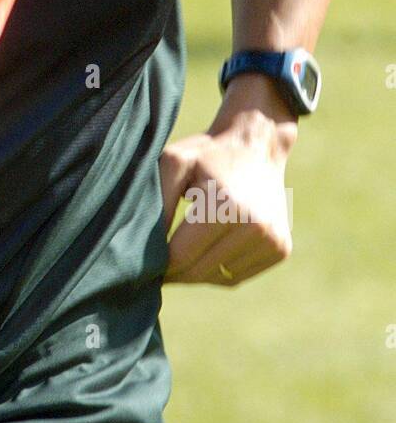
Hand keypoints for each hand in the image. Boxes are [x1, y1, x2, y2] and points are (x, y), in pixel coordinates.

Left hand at [159, 77, 297, 286]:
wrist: (257, 144)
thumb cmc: (208, 153)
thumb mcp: (175, 163)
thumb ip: (158, 202)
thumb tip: (144, 248)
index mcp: (226, 205)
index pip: (181, 255)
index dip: (157, 265)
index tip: (141, 265)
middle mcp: (255, 226)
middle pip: (199, 271)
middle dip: (174, 273)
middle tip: (155, 268)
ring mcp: (272, 240)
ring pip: (219, 278)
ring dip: (195, 274)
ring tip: (181, 256)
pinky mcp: (281, 249)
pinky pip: (238, 277)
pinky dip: (218, 272)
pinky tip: (207, 252)